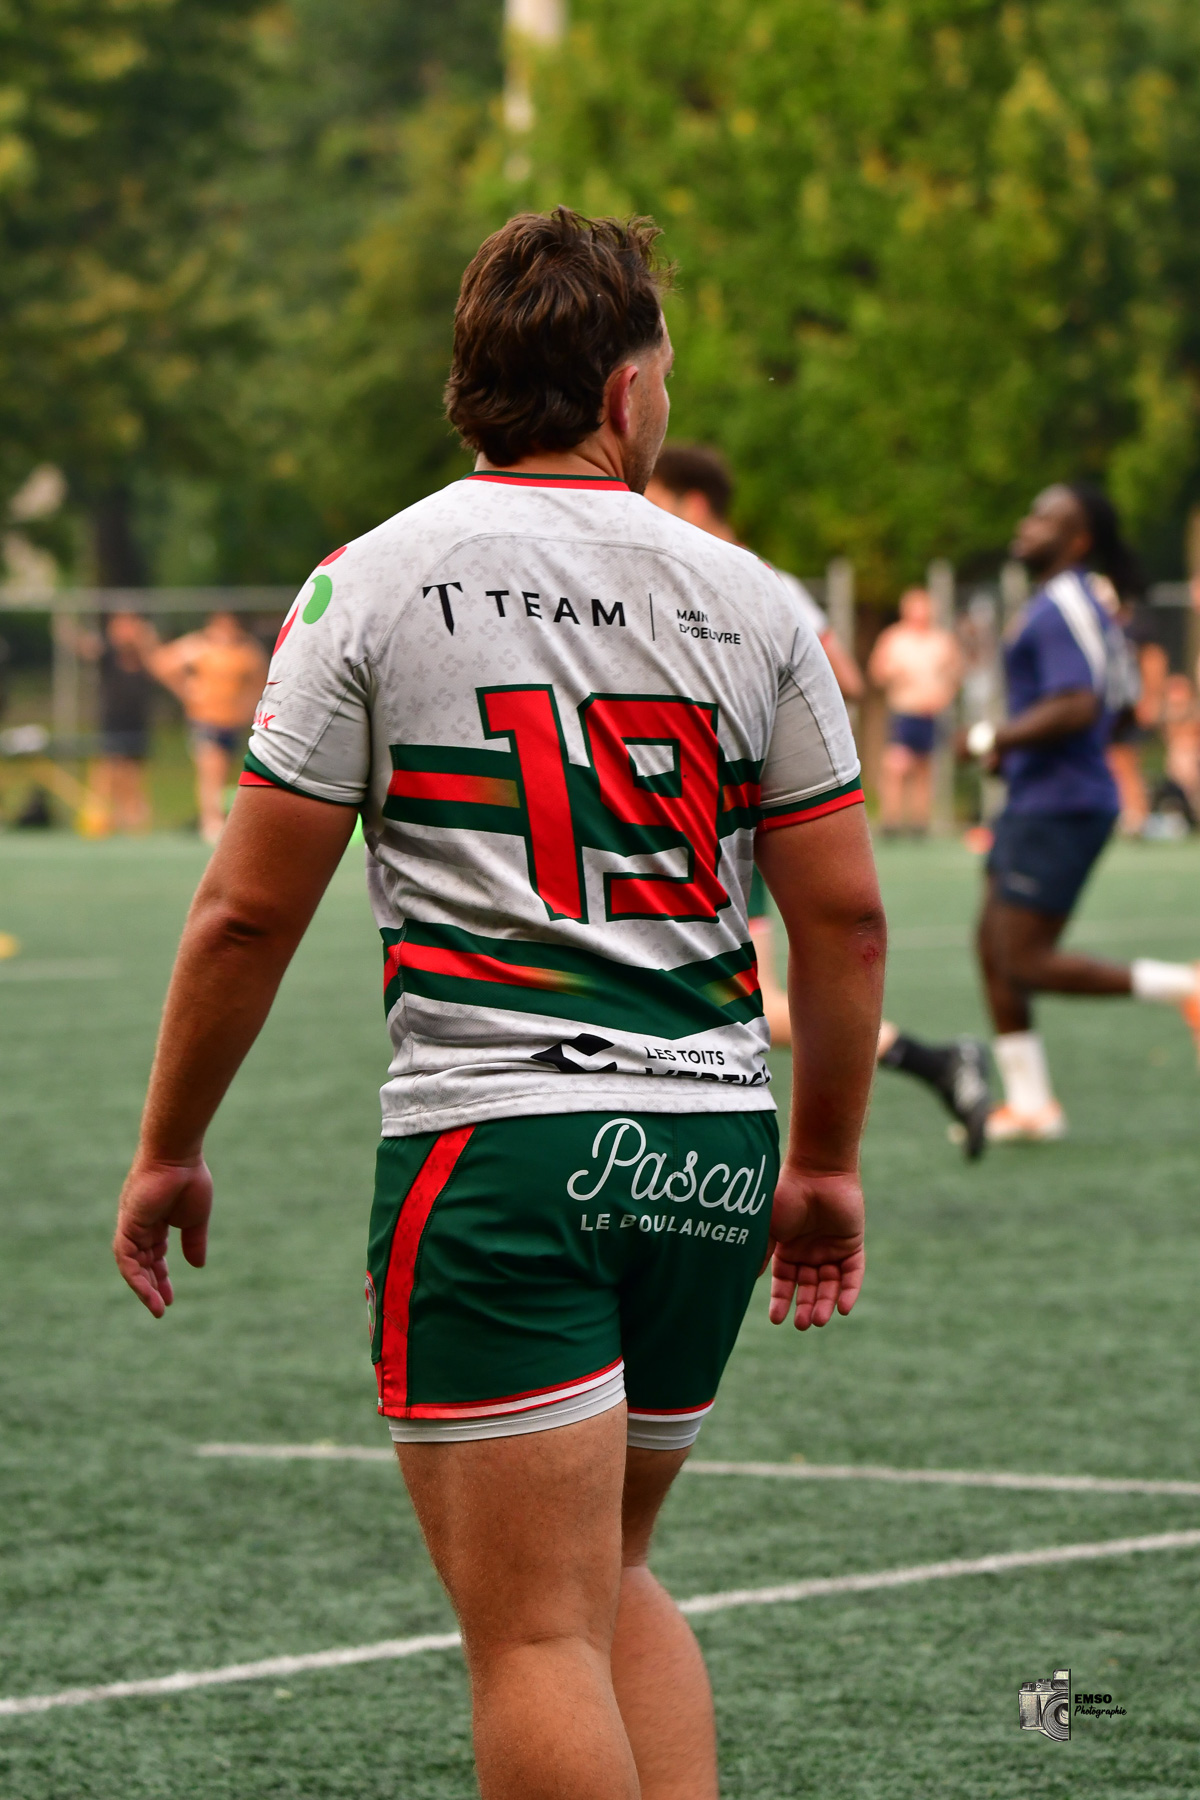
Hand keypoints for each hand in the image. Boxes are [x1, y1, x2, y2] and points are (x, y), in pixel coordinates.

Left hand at [113, 1154, 212, 1317]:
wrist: (177, 1156)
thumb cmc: (189, 1179)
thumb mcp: (196, 1219)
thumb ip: (194, 1242)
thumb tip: (198, 1266)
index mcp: (156, 1223)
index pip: (155, 1257)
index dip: (162, 1278)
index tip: (170, 1298)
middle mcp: (140, 1227)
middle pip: (142, 1264)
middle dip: (152, 1286)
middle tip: (161, 1307)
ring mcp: (131, 1227)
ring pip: (131, 1266)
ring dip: (143, 1288)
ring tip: (156, 1307)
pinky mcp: (127, 1226)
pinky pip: (126, 1258)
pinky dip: (135, 1277)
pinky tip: (147, 1291)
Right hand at [766, 1164, 864, 1329]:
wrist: (816, 1172)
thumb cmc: (786, 1196)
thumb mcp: (768, 1228)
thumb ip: (762, 1253)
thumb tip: (748, 1280)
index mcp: (788, 1249)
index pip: (785, 1282)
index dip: (781, 1300)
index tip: (776, 1319)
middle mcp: (810, 1252)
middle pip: (808, 1288)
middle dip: (805, 1307)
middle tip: (802, 1324)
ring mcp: (831, 1249)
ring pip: (830, 1284)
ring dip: (825, 1303)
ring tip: (819, 1319)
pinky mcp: (852, 1245)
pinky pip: (853, 1274)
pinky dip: (849, 1291)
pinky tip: (843, 1308)